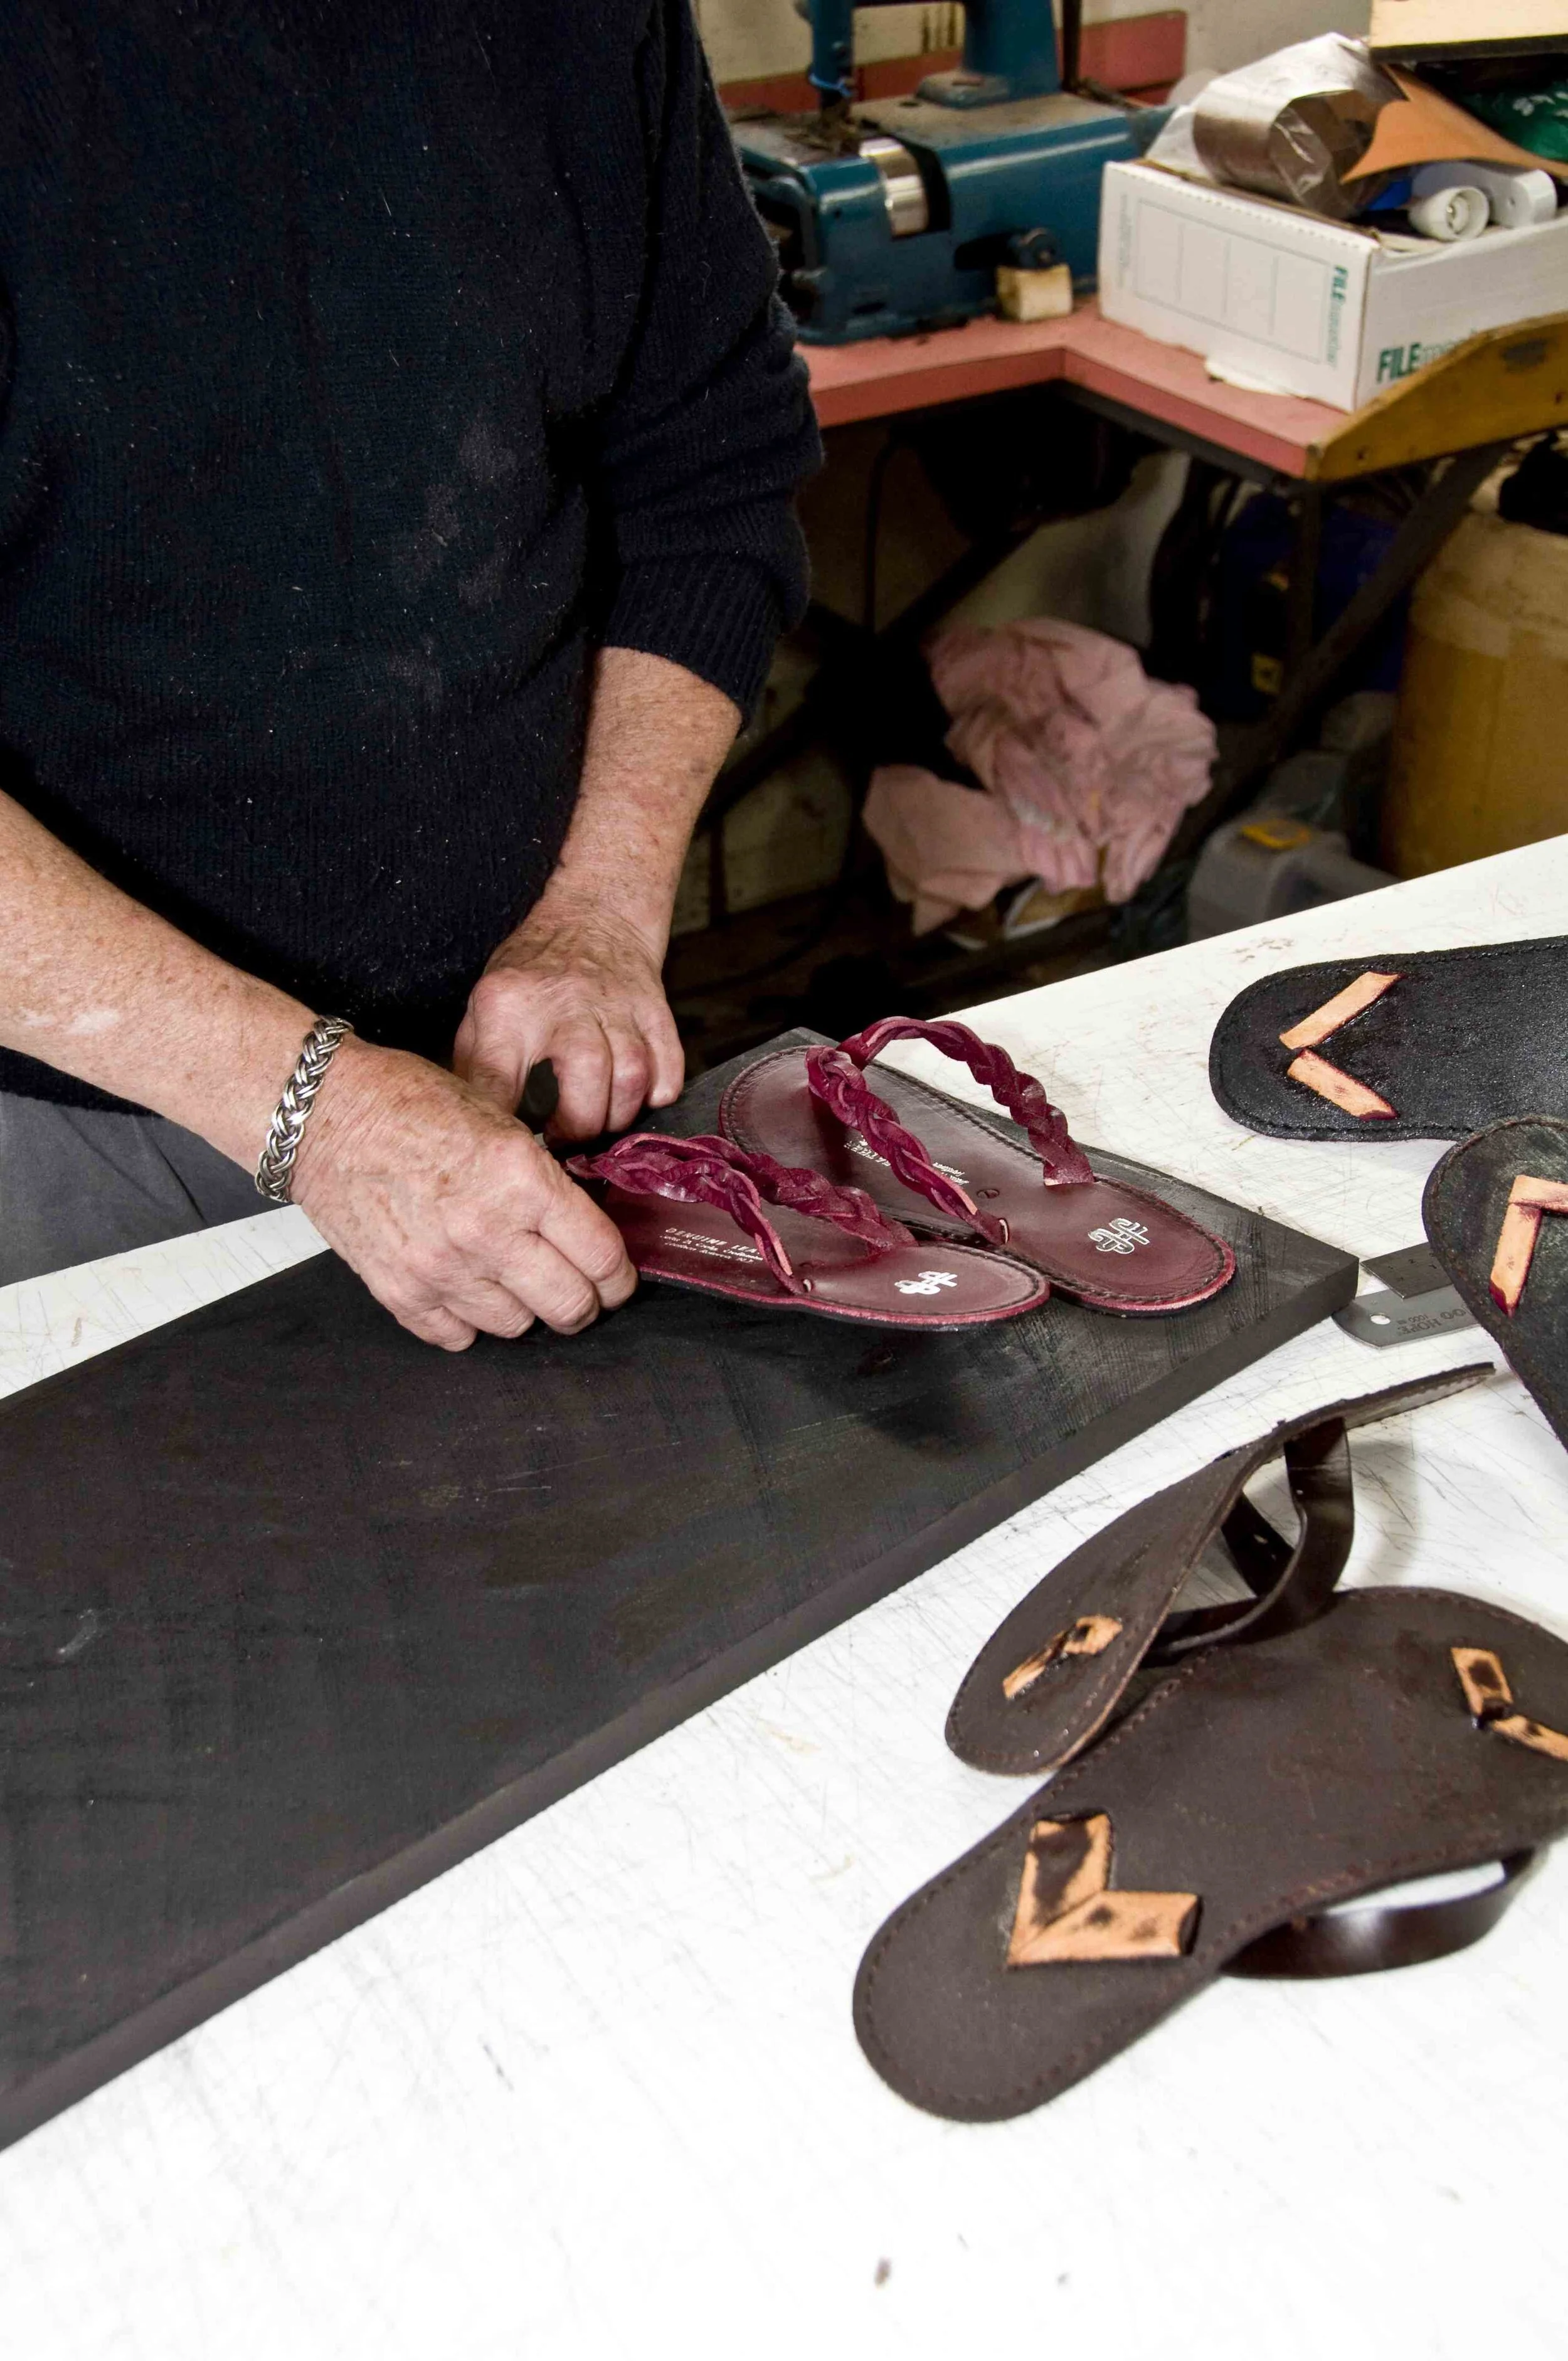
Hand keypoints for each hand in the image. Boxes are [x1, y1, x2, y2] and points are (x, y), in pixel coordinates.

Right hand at [291, 1037, 636, 1349]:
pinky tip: (468, 1288)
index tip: (618, 1279)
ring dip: (525, 1308)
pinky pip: (458, 1337)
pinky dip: (469, 1321)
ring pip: (517, 1327)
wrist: (325, 1116)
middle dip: (585, 1302)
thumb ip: (545, 1181)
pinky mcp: (401, 1292)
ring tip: (515, 1280)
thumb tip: (587, 1225)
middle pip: (570, 1306)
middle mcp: (487, 1232)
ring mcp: (441, 1269)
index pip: (602, 1257)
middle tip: (580, 1290)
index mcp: (522, 1181)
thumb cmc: (409, 1106)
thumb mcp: (502, 1123)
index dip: (620, 1277)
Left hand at [452, 896, 683, 1138]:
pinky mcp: (654, 1009)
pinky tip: (636, 1099)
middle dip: (579, 1126)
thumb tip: (476, 1127)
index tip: (514, 1147)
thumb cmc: (532, 974)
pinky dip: (657, 1095)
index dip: (504, 1128)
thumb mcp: (484, 1007)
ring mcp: (616, 1004)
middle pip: (586, 1077)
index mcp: (508, 1004)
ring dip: (618, 1115)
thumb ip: (476, 1067)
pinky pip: (668, 1067)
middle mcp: (565, 1001)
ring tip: (600, 1122)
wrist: (593, 917)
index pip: (496, 1081)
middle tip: (567, 1138)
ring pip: (632, 1075)